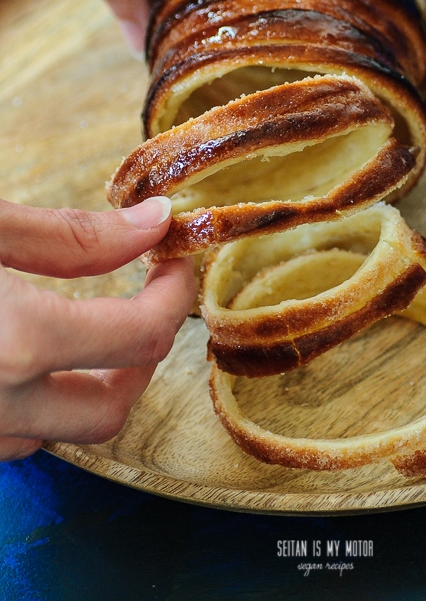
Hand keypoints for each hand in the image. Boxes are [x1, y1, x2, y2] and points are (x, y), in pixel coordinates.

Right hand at [0, 196, 195, 460]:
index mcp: (17, 342)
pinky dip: (32, 404)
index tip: (175, 262)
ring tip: (85, 327)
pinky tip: (23, 358)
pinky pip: (9, 437)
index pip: (141, 336)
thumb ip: (71, 235)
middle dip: (141, 355)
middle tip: (145, 301)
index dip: (174, 294)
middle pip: (109, 409)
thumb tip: (153, 223)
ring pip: (55, 433)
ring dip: (84, 387)